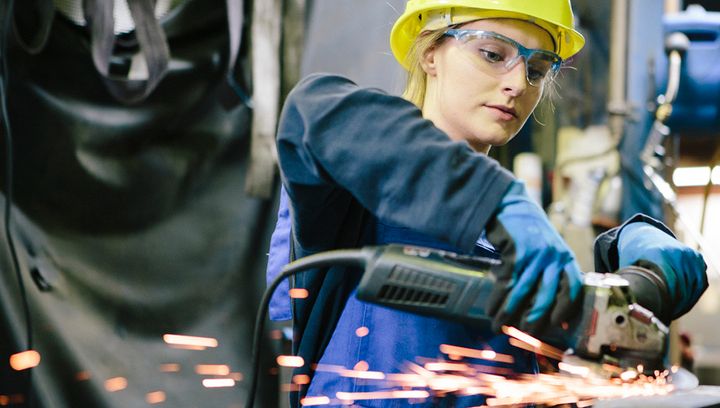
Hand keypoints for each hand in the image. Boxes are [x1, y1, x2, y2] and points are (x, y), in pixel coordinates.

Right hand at [486, 180, 582, 334]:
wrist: (509, 204)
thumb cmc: (528, 229)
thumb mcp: (548, 247)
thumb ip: (550, 271)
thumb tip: (546, 304)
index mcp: (565, 257)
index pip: (572, 289)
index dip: (565, 309)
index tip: (556, 324)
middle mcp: (553, 256)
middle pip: (547, 297)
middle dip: (534, 319)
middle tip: (524, 332)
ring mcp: (535, 254)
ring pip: (523, 293)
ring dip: (509, 313)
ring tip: (499, 325)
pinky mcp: (516, 252)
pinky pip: (506, 283)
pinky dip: (497, 299)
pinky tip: (491, 308)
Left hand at [618, 221, 707, 317]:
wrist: (645, 235)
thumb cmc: (634, 253)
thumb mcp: (628, 265)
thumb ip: (628, 281)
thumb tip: (626, 302)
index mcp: (660, 254)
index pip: (670, 283)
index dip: (667, 301)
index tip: (661, 311)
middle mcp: (678, 253)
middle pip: (683, 287)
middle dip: (676, 304)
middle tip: (666, 314)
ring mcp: (690, 255)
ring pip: (694, 287)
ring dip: (686, 302)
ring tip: (673, 311)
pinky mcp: (697, 258)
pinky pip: (700, 282)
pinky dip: (693, 294)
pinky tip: (683, 303)